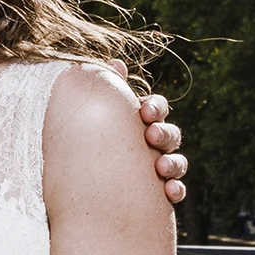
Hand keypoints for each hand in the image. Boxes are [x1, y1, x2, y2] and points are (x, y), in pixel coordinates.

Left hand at [102, 60, 186, 203]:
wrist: (77, 185)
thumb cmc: (88, 143)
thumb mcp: (93, 116)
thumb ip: (107, 90)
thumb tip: (116, 62)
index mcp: (136, 122)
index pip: (155, 108)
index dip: (155, 108)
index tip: (144, 112)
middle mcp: (150, 144)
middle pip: (170, 134)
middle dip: (164, 133)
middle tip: (151, 136)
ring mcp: (156, 168)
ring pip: (176, 162)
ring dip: (173, 162)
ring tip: (160, 167)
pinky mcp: (157, 192)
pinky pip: (175, 190)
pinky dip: (176, 190)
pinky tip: (168, 191)